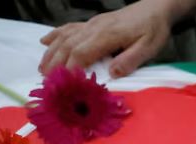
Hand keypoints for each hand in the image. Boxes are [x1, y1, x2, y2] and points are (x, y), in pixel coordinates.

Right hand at [39, 0, 180, 77]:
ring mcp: (91, 24)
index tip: (62, 83)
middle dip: (56, 64)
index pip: (81, 52)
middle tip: (46, 81)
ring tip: (41, 68)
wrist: (154, 9)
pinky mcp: (92, 22)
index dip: (70, 68)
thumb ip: (130, 60)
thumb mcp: (148, 48)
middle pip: (68, 46)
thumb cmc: (153, 30)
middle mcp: (94, 28)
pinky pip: (69, 28)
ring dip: (52, 53)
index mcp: (107, 35)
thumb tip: (112, 73)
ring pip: (64, 37)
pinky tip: (45, 42)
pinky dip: (55, 35)